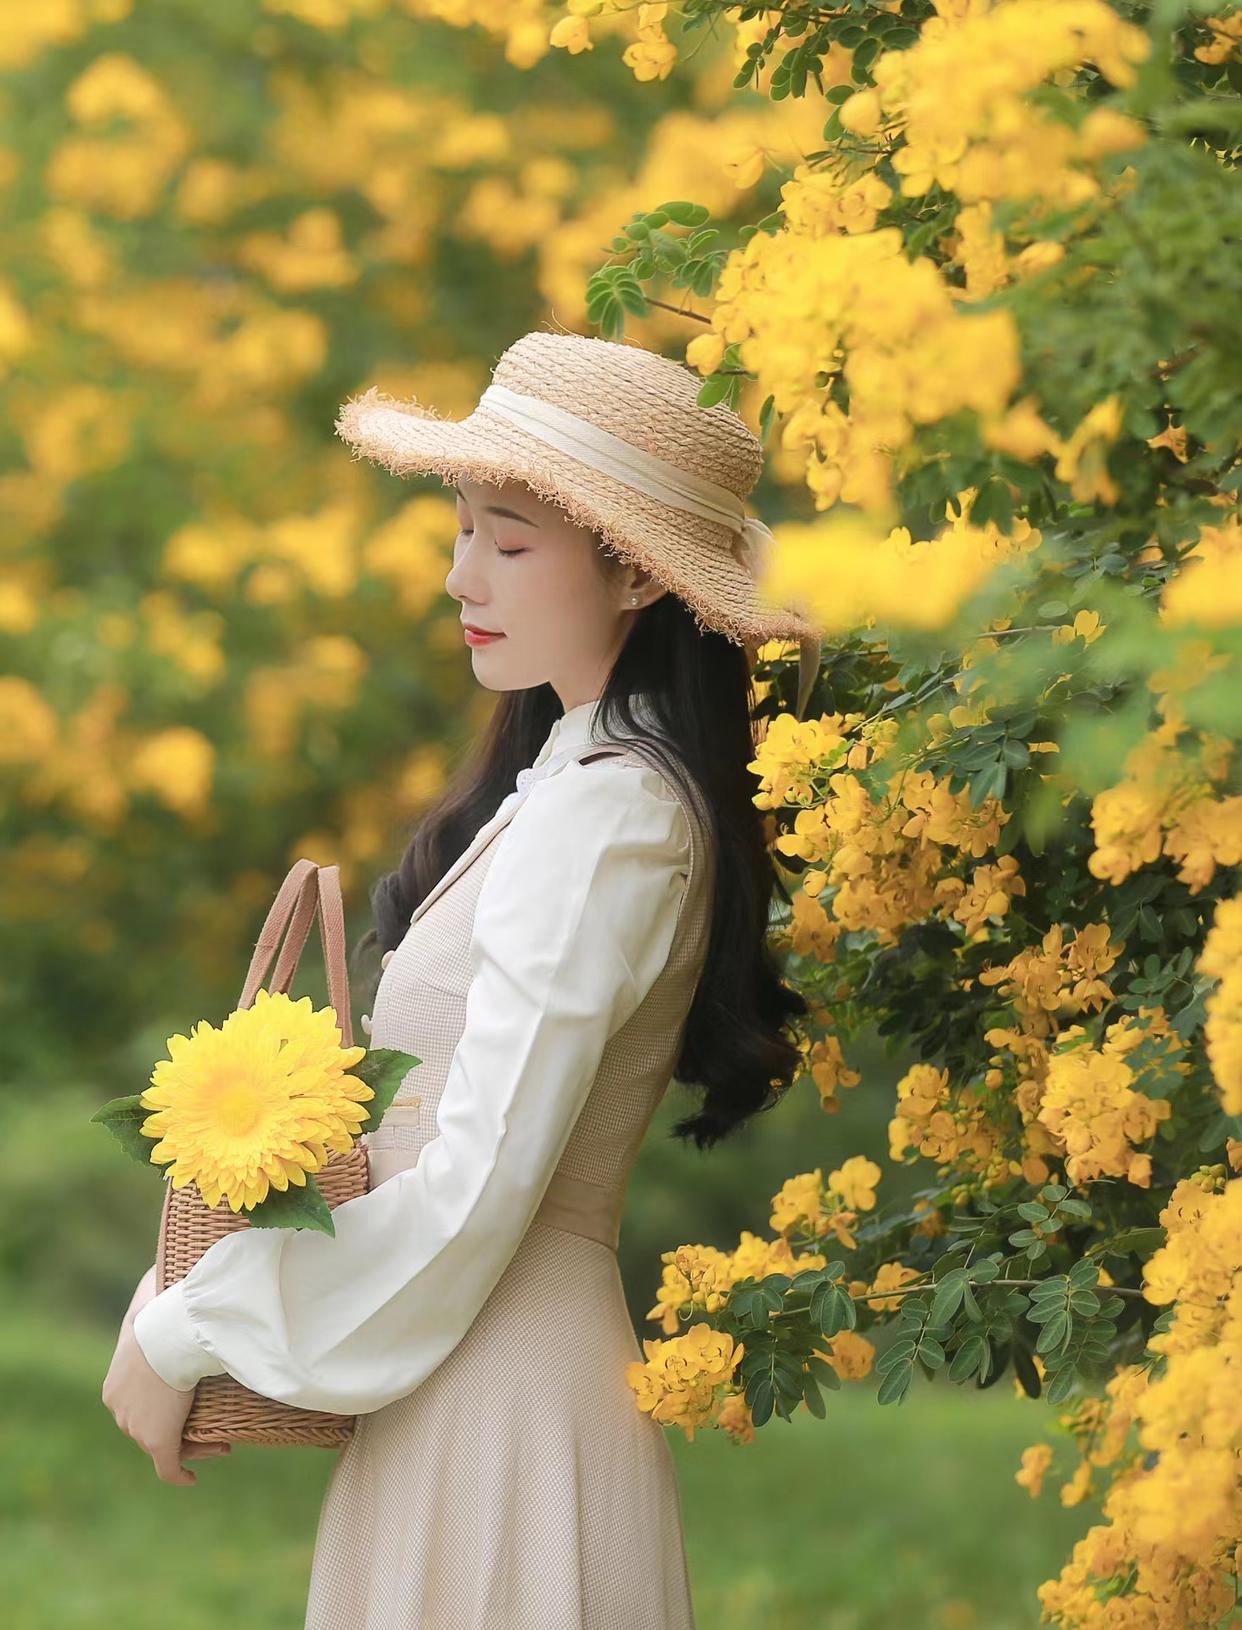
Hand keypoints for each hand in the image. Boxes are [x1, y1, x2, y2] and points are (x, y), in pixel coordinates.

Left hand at [102, 1265, 231, 1485]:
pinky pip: (169, 1468)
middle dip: (179, 1429)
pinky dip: (180, 1475)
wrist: (168, 1337)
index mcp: (116, 1385)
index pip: (136, 1404)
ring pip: (165, 1447)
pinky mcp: (158, 1442)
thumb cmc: (161, 1314)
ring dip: (192, 1448)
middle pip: (148, 1429)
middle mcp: (121, 1412)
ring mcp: (137, 1429)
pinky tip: (193, 1479)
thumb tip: (161, 1265)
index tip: (188, 1402)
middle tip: (208, 1427)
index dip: (163, 1407)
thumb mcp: (151, 1293)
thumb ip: (152, 1282)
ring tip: (218, 1446)